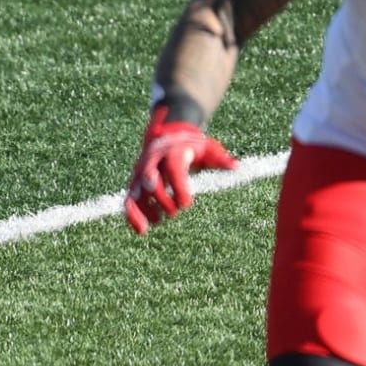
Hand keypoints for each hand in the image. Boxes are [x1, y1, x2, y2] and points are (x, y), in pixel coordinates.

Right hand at [124, 106, 236, 234]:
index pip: (172, 169)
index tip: (187, 204)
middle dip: (161, 198)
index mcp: (171, 151)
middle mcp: (153, 160)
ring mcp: (142, 172)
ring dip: (144, 207)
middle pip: (150, 179)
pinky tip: (141, 231)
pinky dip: (132, 215)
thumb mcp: (208, 148)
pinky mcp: (137, 183)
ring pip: (136, 189)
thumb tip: (235, 167)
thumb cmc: (192, 145)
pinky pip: (130, 199)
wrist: (168, 135)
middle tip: (175, 210)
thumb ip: (219, 159)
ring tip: (158, 221)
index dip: (178, 187)